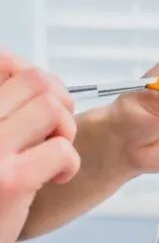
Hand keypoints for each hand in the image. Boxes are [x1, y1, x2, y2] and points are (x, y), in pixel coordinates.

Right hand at [0, 52, 80, 242]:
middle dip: (59, 102)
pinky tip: (54, 178)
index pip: (5, 61)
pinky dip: (69, 164)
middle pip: (36, 80)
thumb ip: (7, 108)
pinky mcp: (11, 180)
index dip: (31, 73)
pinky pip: (62, 150)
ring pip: (52, 108)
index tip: (39, 98)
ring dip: (65, 131)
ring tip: (51, 154)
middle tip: (53, 131)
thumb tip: (37, 77)